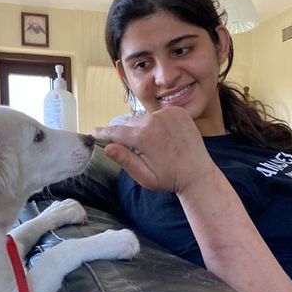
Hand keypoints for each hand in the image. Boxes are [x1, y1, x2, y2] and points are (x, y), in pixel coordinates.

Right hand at [93, 107, 214, 193]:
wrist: (197, 174)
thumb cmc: (169, 178)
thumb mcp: (144, 176)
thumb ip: (125, 161)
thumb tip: (108, 148)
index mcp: (144, 136)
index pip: (116, 131)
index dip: (103, 132)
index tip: (93, 132)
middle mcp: (155, 120)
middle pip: (129, 123)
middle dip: (125, 133)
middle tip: (125, 146)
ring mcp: (168, 113)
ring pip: (143, 118)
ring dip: (141, 128)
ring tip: (148, 144)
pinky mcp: (178, 112)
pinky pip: (158, 114)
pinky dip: (155, 122)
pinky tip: (160, 136)